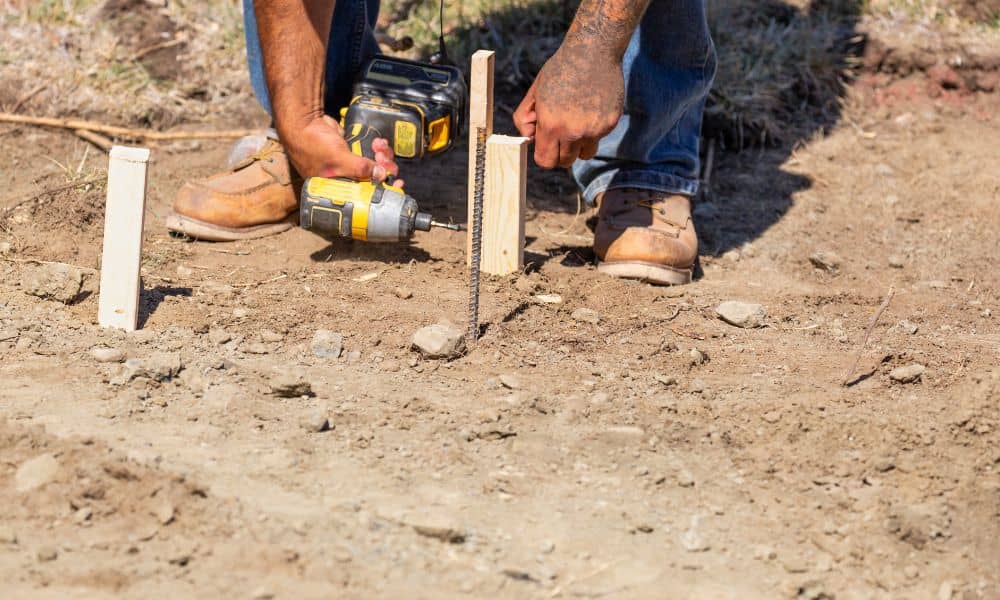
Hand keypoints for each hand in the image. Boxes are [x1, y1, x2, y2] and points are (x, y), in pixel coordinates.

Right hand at [280, 115, 402, 185]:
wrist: (304, 122)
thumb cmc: (312, 145)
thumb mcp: (337, 160)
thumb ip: (359, 168)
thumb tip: (381, 174)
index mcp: (336, 191)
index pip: (364, 197)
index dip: (382, 192)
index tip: (396, 186)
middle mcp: (343, 181)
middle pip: (372, 181)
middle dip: (384, 170)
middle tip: (386, 161)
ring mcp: (348, 166)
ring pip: (374, 167)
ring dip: (382, 158)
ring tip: (380, 147)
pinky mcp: (352, 153)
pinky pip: (370, 154)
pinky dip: (377, 149)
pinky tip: (379, 143)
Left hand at [513, 44, 623, 168]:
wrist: (593, 51)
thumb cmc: (560, 70)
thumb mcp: (535, 92)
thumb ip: (524, 118)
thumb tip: (528, 138)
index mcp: (551, 125)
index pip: (545, 161)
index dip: (544, 154)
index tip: (546, 144)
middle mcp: (574, 132)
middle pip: (565, 162)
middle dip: (561, 152)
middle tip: (561, 131)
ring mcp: (595, 130)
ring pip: (584, 154)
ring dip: (579, 145)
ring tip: (577, 121)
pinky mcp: (610, 124)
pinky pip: (598, 138)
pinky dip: (594, 129)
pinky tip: (591, 108)